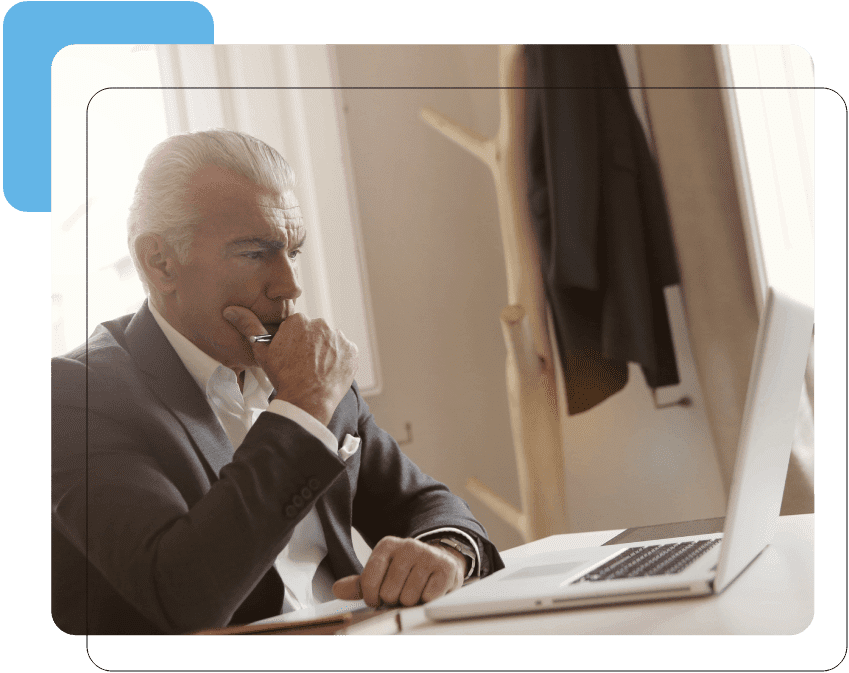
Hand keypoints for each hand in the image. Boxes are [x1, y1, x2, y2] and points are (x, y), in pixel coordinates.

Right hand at [223, 306, 357, 425]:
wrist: (306, 400)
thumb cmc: (283, 377)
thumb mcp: (262, 352)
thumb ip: (249, 327)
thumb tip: (230, 310)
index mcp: (299, 320)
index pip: (298, 327)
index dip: (294, 342)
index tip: (292, 356)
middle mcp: (321, 324)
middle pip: (316, 332)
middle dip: (311, 344)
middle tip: (304, 364)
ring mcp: (339, 337)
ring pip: (331, 341)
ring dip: (326, 351)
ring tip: (317, 370)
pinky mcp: (352, 350)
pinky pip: (346, 352)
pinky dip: (340, 360)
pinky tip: (329, 372)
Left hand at [332, 536, 465, 607]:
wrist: (439, 563)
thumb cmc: (405, 573)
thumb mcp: (381, 575)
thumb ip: (359, 584)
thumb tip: (337, 589)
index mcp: (387, 545)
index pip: (368, 582)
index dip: (372, 597)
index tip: (379, 596)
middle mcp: (408, 545)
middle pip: (389, 592)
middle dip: (395, 599)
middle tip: (403, 591)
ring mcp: (428, 555)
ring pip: (409, 597)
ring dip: (412, 601)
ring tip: (417, 591)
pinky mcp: (446, 568)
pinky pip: (429, 597)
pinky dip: (428, 600)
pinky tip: (430, 589)